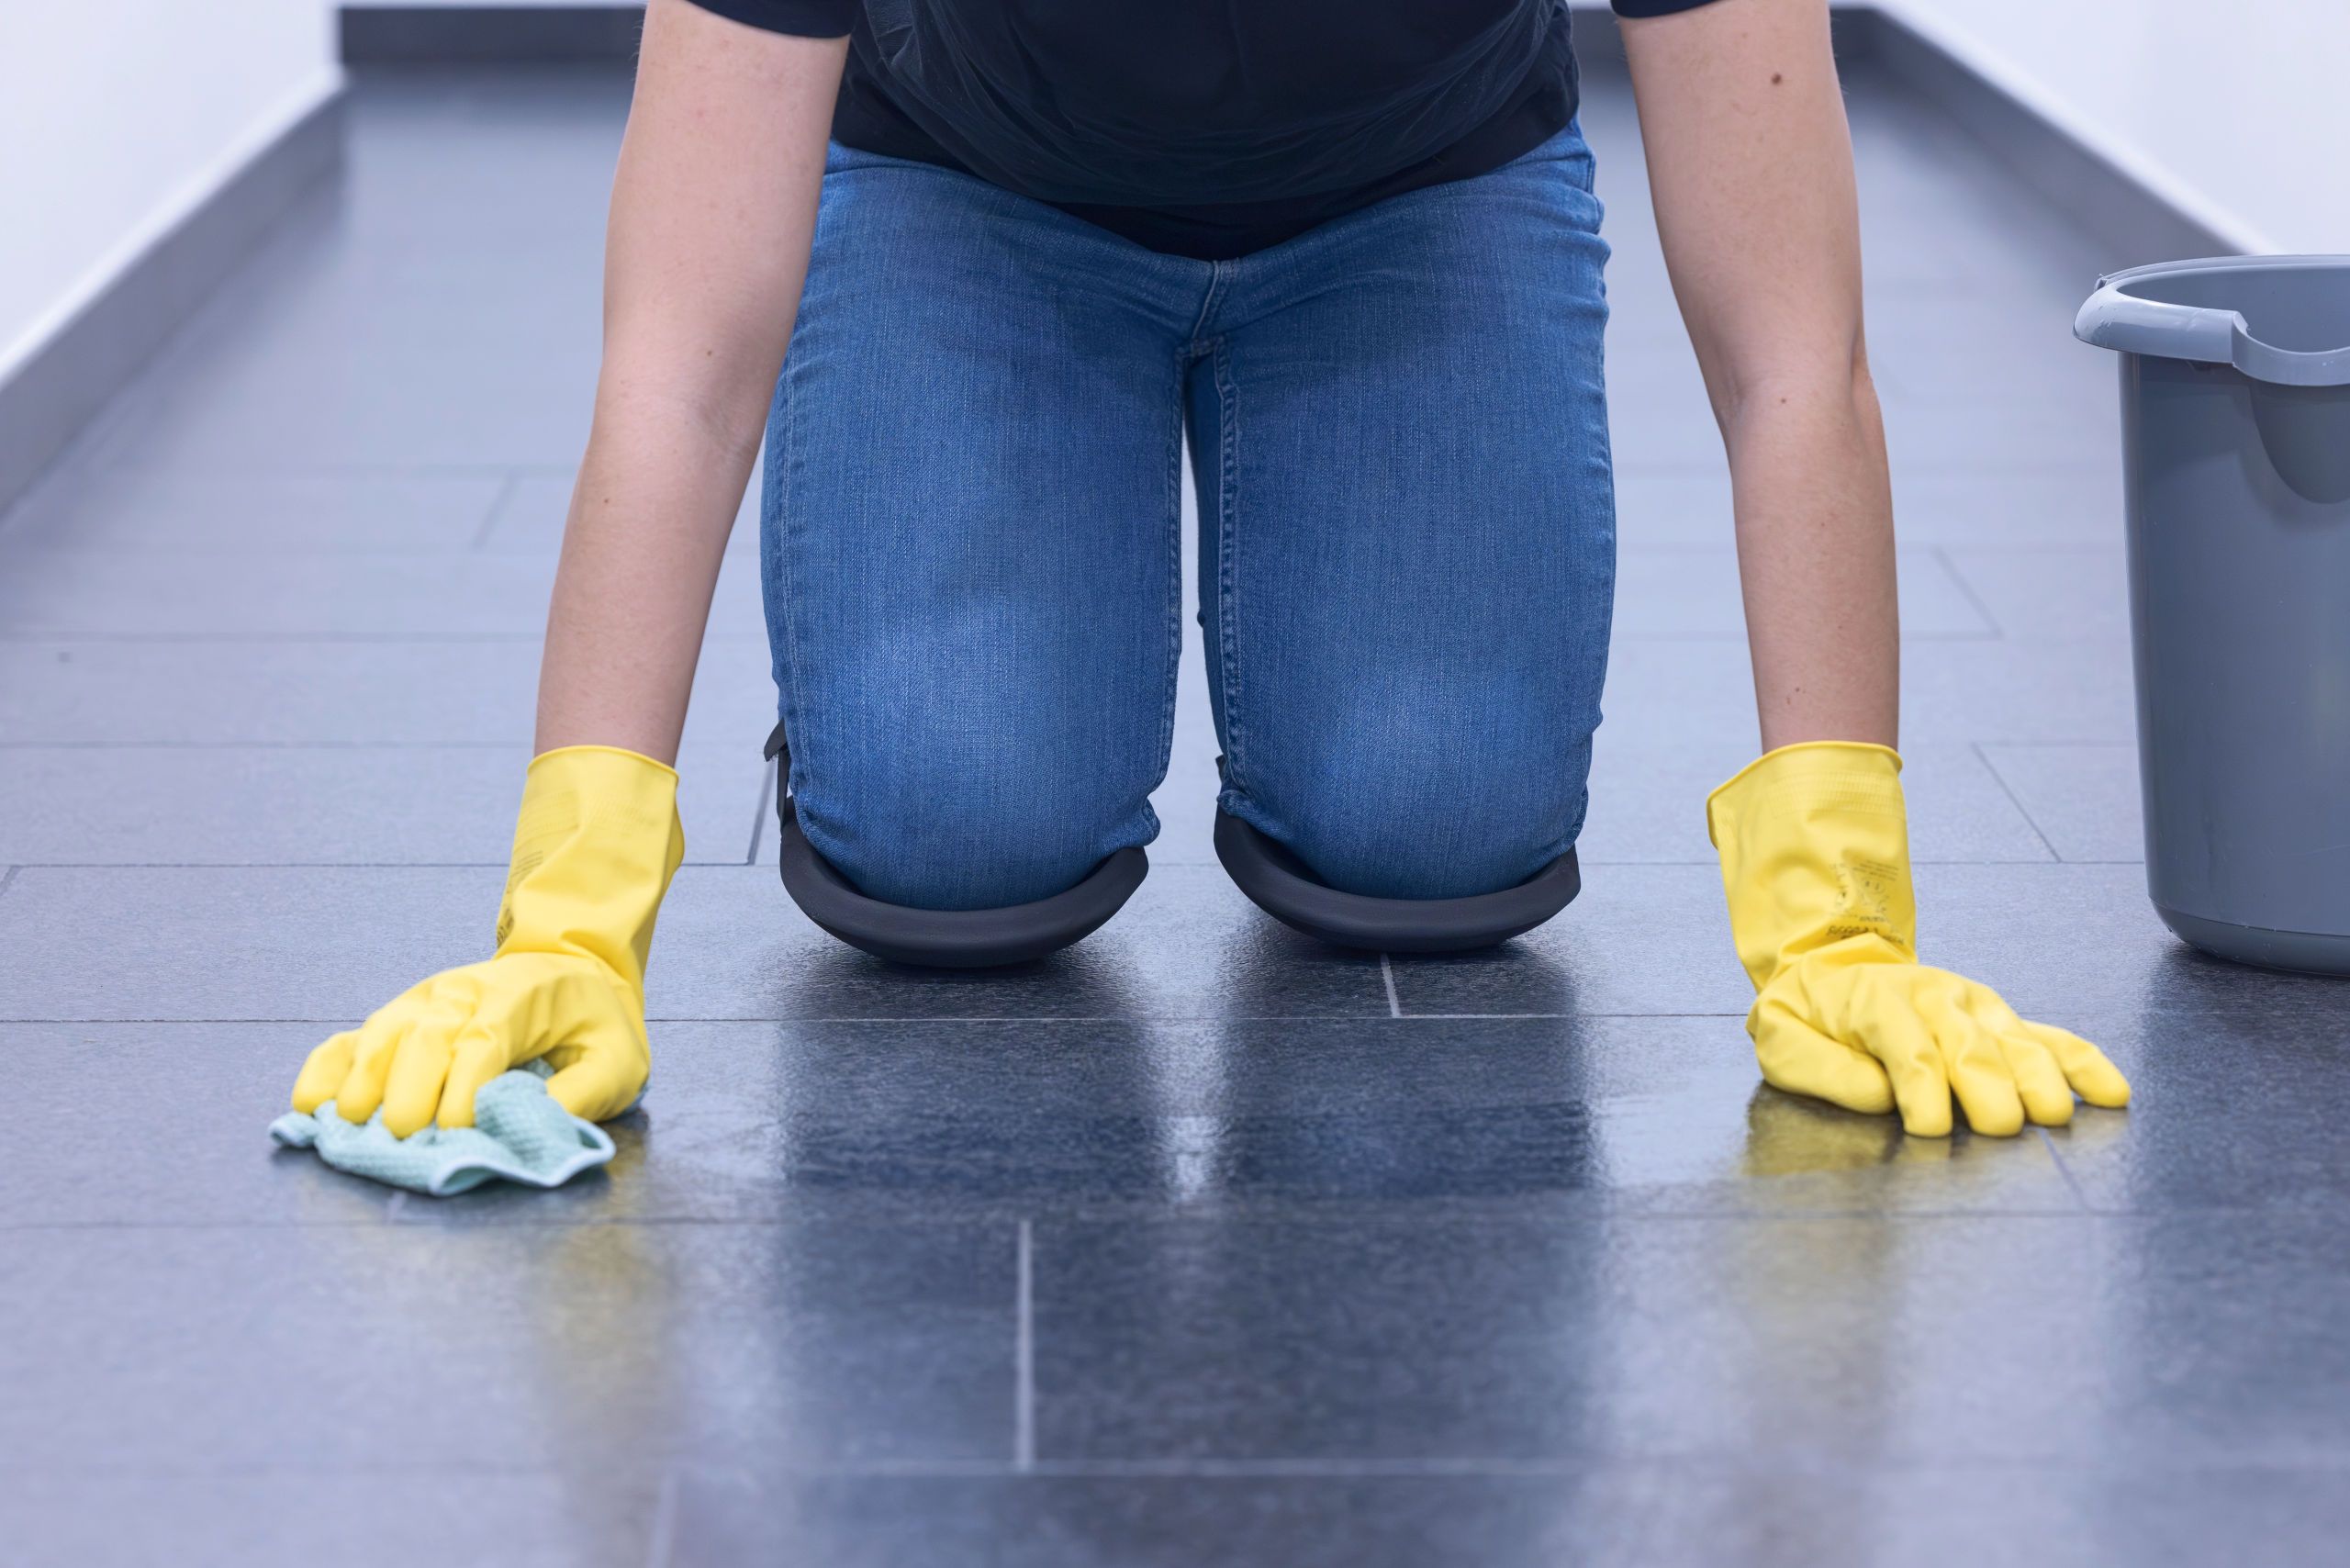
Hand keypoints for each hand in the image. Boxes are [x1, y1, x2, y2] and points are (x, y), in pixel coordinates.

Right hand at [290, 745, 682, 1134]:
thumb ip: (581, 1094)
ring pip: (383, 1032)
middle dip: (410, 1086)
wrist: (572, 973)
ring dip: (363, 1078)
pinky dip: (328, 1069)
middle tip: (402, 1136)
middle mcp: (464, 991)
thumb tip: (530, 1128)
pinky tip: (311, 1104)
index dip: (465, 1085)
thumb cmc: (594, 1025)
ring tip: (348, 1123)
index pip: (484, 1039)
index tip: (454, 1131)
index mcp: (522, 996)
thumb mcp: (618, 1059)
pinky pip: (352, 1038)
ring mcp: (423, 1001)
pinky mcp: (398, 1018)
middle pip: (426, 1035)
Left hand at [1709, 742, 2129, 1137]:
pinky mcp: (2001, 1019)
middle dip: (1987, 1089)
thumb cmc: (1807, 1015)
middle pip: (1970, 1048)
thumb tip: (1882, 1097)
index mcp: (1877, 1002)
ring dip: (2039, 1079)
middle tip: (1999, 1131)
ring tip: (2052, 1118)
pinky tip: (2112, 1094)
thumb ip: (1823, 1068)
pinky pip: (2051, 1039)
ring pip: (2017, 1043)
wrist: (1830, 965)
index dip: (1924, 1091)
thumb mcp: (1782, 1037)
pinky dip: (2084, 1064)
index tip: (1933, 1132)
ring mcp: (1976, 1007)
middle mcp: (1936, 999)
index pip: (1909, 1050)